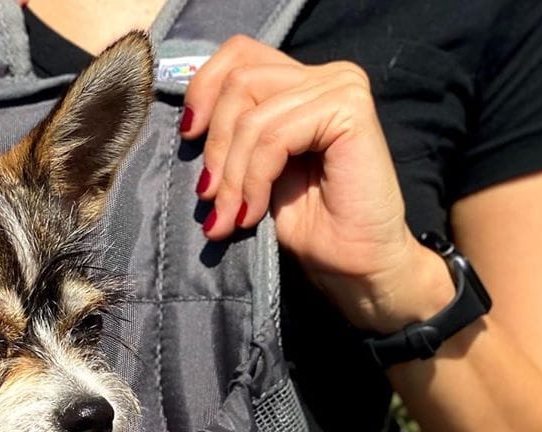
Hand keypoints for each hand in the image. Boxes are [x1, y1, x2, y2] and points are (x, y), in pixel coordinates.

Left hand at [181, 35, 454, 333]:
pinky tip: (253, 214)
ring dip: (233, 176)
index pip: (239, 56)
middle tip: (213, 201)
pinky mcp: (349, 109)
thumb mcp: (255, 173)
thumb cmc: (308, 226)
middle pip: (239, 82)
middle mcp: (324, 75)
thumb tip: (189, 125)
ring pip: (252, 117)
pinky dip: (253, 180)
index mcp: (300, 83)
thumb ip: (234, 137)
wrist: (354, 265)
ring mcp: (340, 86)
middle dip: (216, 148)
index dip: (203, 90)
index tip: (188, 138)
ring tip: (231, 218)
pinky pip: (274, 137)